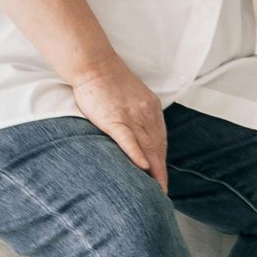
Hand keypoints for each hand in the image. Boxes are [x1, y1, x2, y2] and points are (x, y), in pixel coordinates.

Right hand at [70, 63, 168, 188]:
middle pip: (157, 146)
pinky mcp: (114, 118)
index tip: (162, 177)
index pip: (160, 139)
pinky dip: (136, 154)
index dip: (162, 159)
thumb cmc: (108, 81)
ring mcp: (131, 115)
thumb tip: (141, 134)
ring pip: (146, 146)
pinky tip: (142, 167)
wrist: (94, 64)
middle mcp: (146, 112)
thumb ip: (139, 114)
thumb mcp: (132, 97)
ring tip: (154, 189)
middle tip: (162, 191)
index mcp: (150, 107)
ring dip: (153, 169)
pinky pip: (128, 139)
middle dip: (160, 170)